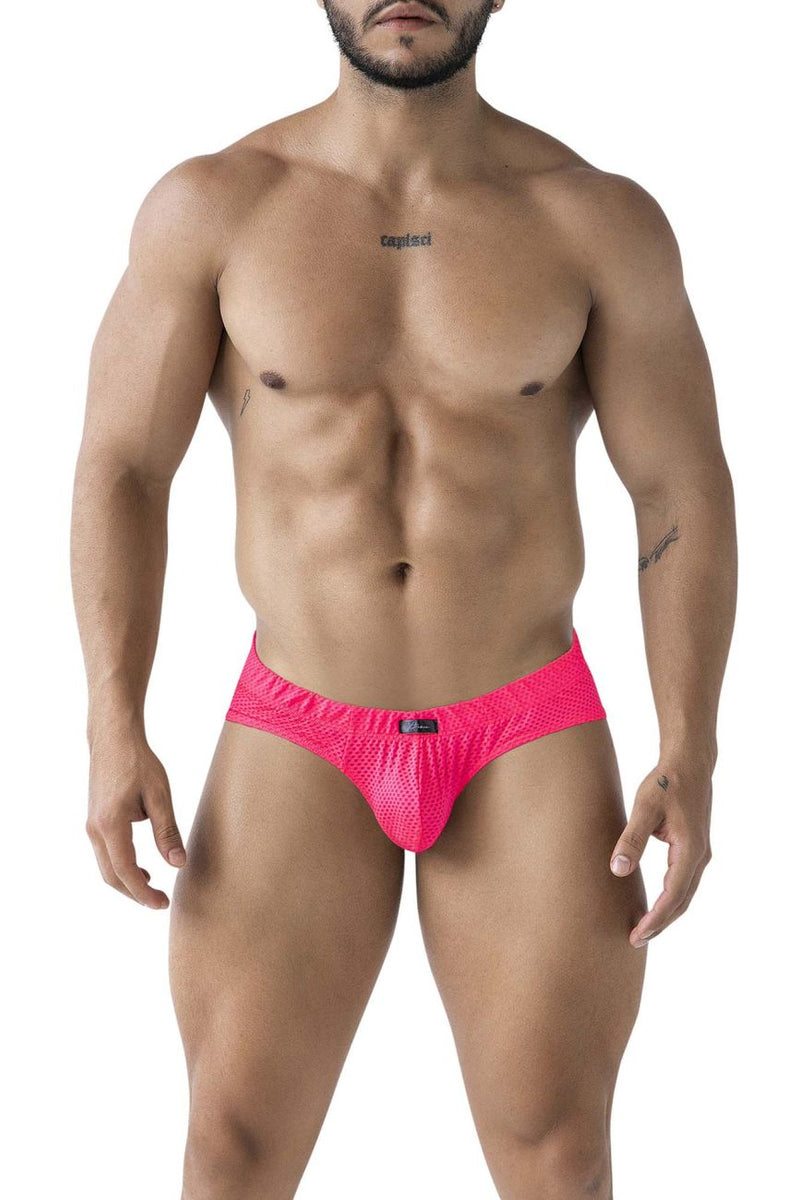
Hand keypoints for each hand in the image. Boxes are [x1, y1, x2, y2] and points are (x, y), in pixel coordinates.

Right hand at [85, 732, 185, 908]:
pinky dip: (121, 867)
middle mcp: (95, 829)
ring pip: (106, 866)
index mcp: (111, 825)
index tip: (164, 903)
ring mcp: (92, 825)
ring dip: (127, 882)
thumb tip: (178, 864)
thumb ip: (167, 831)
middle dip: (135, 894)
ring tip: (153, 888)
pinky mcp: (94, 820)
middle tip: (160, 902)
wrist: (113, 738)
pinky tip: (141, 867)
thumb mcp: (160, 796)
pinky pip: (105, 854)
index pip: (126, 871)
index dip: (144, 893)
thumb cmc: (138, 762)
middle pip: (111, 876)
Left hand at [609, 761, 711, 947]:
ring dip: (666, 913)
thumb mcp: (645, 809)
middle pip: (681, 902)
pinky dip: (671, 898)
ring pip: (684, 894)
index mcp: (690, 851)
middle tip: (635, 940)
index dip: (654, 919)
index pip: (672, 896)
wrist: (690, 762)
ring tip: (643, 928)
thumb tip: (617, 870)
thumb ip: (631, 840)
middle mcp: (700, 857)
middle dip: (660, 923)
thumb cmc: (665, 782)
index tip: (636, 935)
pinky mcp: (695, 848)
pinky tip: (656, 904)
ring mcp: (700, 853)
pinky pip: (684, 882)